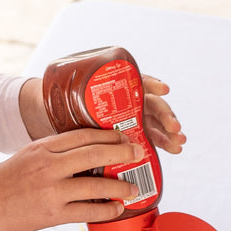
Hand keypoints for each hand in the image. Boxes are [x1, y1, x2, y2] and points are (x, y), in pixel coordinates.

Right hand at [0, 129, 147, 230]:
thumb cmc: (1, 184)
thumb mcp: (24, 157)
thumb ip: (51, 153)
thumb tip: (83, 154)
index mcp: (41, 148)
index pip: (82, 135)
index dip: (107, 134)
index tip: (122, 135)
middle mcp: (48, 165)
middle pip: (95, 153)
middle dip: (121, 151)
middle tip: (137, 152)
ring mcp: (52, 190)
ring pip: (97, 184)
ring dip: (120, 185)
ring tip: (133, 187)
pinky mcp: (53, 214)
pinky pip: (89, 211)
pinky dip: (107, 210)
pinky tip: (117, 208)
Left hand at [18, 74, 186, 153]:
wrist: (51, 117)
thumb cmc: (58, 100)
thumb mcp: (62, 94)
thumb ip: (66, 93)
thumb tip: (53, 94)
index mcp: (114, 84)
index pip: (137, 80)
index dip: (151, 84)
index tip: (163, 89)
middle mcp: (125, 99)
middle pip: (150, 104)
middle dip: (165, 115)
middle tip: (174, 128)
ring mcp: (129, 117)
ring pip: (154, 122)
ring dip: (168, 132)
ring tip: (178, 143)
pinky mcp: (129, 134)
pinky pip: (149, 137)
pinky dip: (161, 143)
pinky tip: (173, 149)